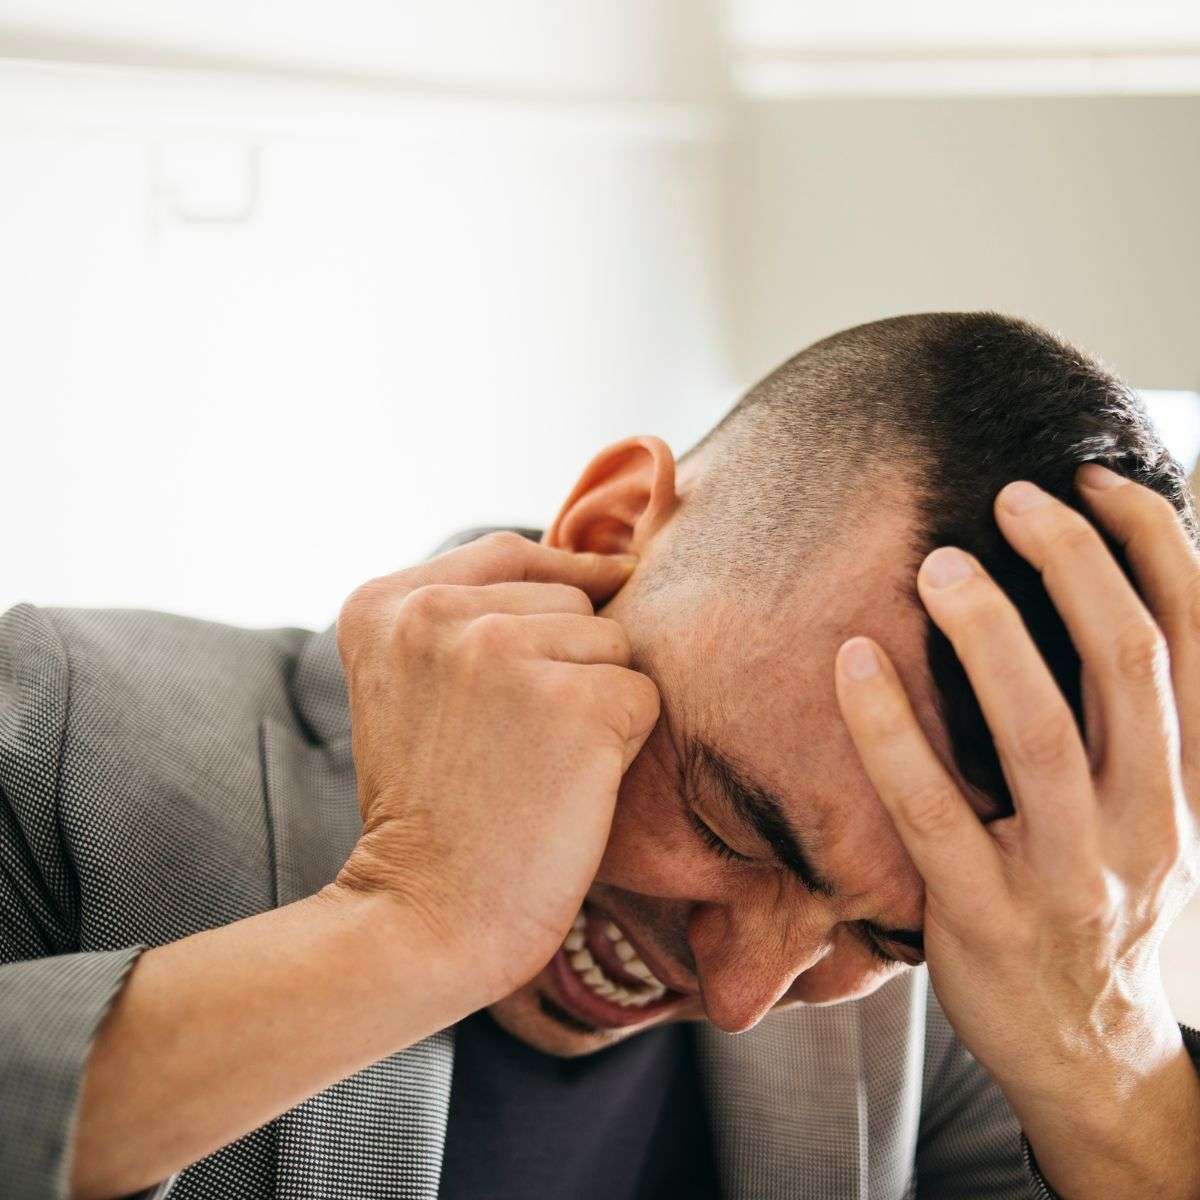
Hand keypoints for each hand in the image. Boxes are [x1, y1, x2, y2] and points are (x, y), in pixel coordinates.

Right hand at [331, 533, 659, 1010]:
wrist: (423, 917)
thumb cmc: (433, 812)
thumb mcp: (412, 688)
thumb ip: (470, 618)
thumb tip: (606, 566)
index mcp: (386, 604)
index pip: (510, 552)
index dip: (563, 575)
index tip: (600, 591)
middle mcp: (435, 612)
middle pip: (571, 598)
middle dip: (570, 662)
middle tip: (519, 742)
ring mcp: (502, 651)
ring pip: (612, 644)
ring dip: (598, 704)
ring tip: (539, 765)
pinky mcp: (572, 700)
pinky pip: (643, 696)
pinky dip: (624, 747)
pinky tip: (570, 788)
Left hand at [833, 467, 1199, 1102]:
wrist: (1089, 1053)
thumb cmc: (1102, 899)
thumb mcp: (1153, 812)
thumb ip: (1130, 719)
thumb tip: (1090, 590)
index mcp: (1194, 781)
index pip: (1195, 637)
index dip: (1156, 545)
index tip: (1093, 479)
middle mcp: (1149, 819)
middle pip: (1127, 661)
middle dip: (1074, 563)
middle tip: (1010, 498)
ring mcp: (1068, 872)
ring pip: (1039, 728)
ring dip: (988, 631)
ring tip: (936, 565)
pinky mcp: (984, 916)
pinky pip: (930, 808)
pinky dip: (889, 727)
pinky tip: (851, 660)